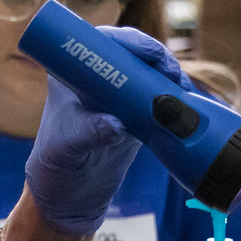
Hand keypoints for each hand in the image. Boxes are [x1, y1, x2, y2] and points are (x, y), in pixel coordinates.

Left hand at [25, 27, 195, 233]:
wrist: (67, 199)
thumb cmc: (53, 167)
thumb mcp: (65, 147)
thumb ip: (88, 132)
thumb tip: (117, 124)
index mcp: (71, 73)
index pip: (102, 43)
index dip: (128, 42)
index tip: (147, 52)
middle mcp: (97, 79)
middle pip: (132, 54)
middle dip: (156, 57)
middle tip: (171, 72)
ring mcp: (118, 98)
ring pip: (149, 75)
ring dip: (169, 77)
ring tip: (182, 88)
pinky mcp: (136, 118)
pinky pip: (158, 101)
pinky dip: (174, 100)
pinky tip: (187, 105)